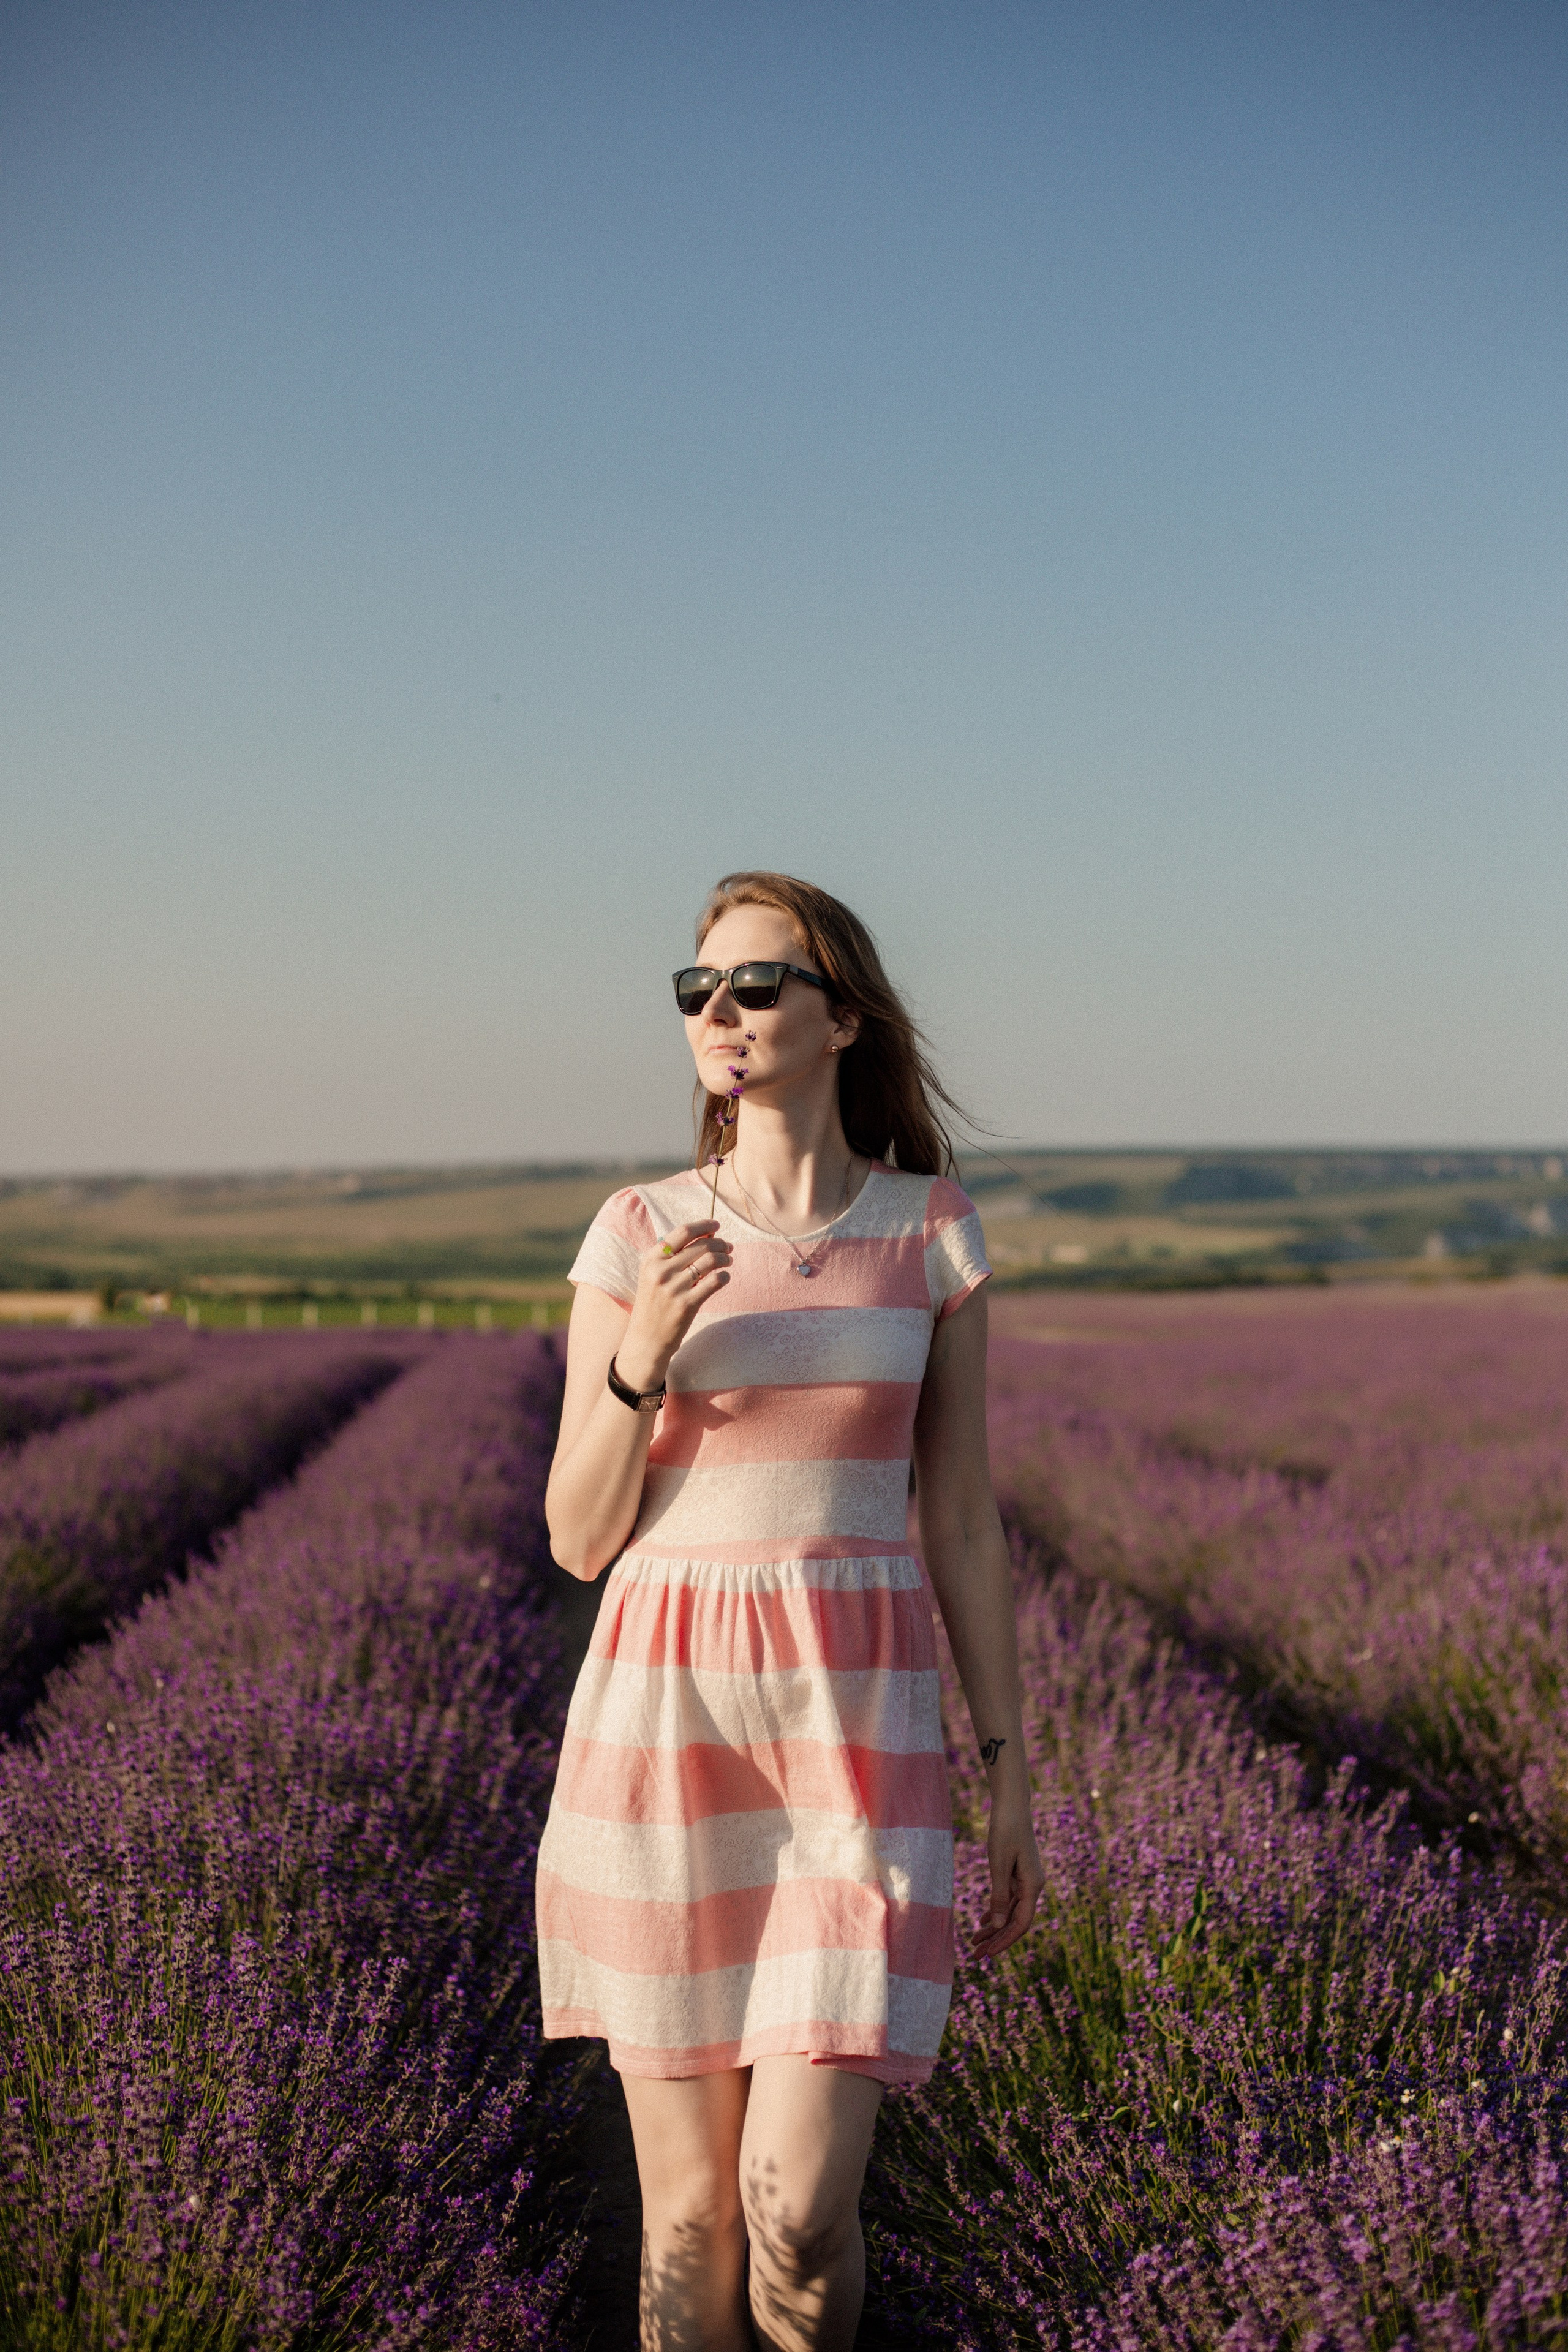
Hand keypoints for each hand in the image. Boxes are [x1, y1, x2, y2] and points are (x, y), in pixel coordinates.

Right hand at [615, 1220, 731, 1391]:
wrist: (646, 1340)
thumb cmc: (653, 1305)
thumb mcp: (652, 1276)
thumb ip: (672, 1257)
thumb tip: (706, 1238)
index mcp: (651, 1259)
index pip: (682, 1232)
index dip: (703, 1226)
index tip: (716, 1226)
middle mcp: (661, 1270)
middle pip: (701, 1246)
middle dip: (720, 1243)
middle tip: (728, 1247)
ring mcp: (674, 1288)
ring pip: (710, 1261)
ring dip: (725, 1258)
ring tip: (728, 1260)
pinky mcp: (687, 1304)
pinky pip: (715, 1282)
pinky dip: (724, 1277)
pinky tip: (725, 1278)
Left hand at [971, 1798, 1042, 1961]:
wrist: (1012, 1806)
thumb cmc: (1005, 1831)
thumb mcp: (999, 1864)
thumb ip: (999, 1895)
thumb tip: (998, 1925)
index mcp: (1033, 1885)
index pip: (1021, 1923)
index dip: (1005, 1941)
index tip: (988, 1954)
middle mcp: (1033, 1886)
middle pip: (1016, 1921)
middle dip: (997, 1939)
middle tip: (976, 1956)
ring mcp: (1027, 1880)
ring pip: (1011, 1912)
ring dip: (994, 1927)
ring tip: (975, 1942)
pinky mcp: (1019, 1873)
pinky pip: (1009, 1899)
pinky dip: (997, 1911)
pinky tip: (984, 1920)